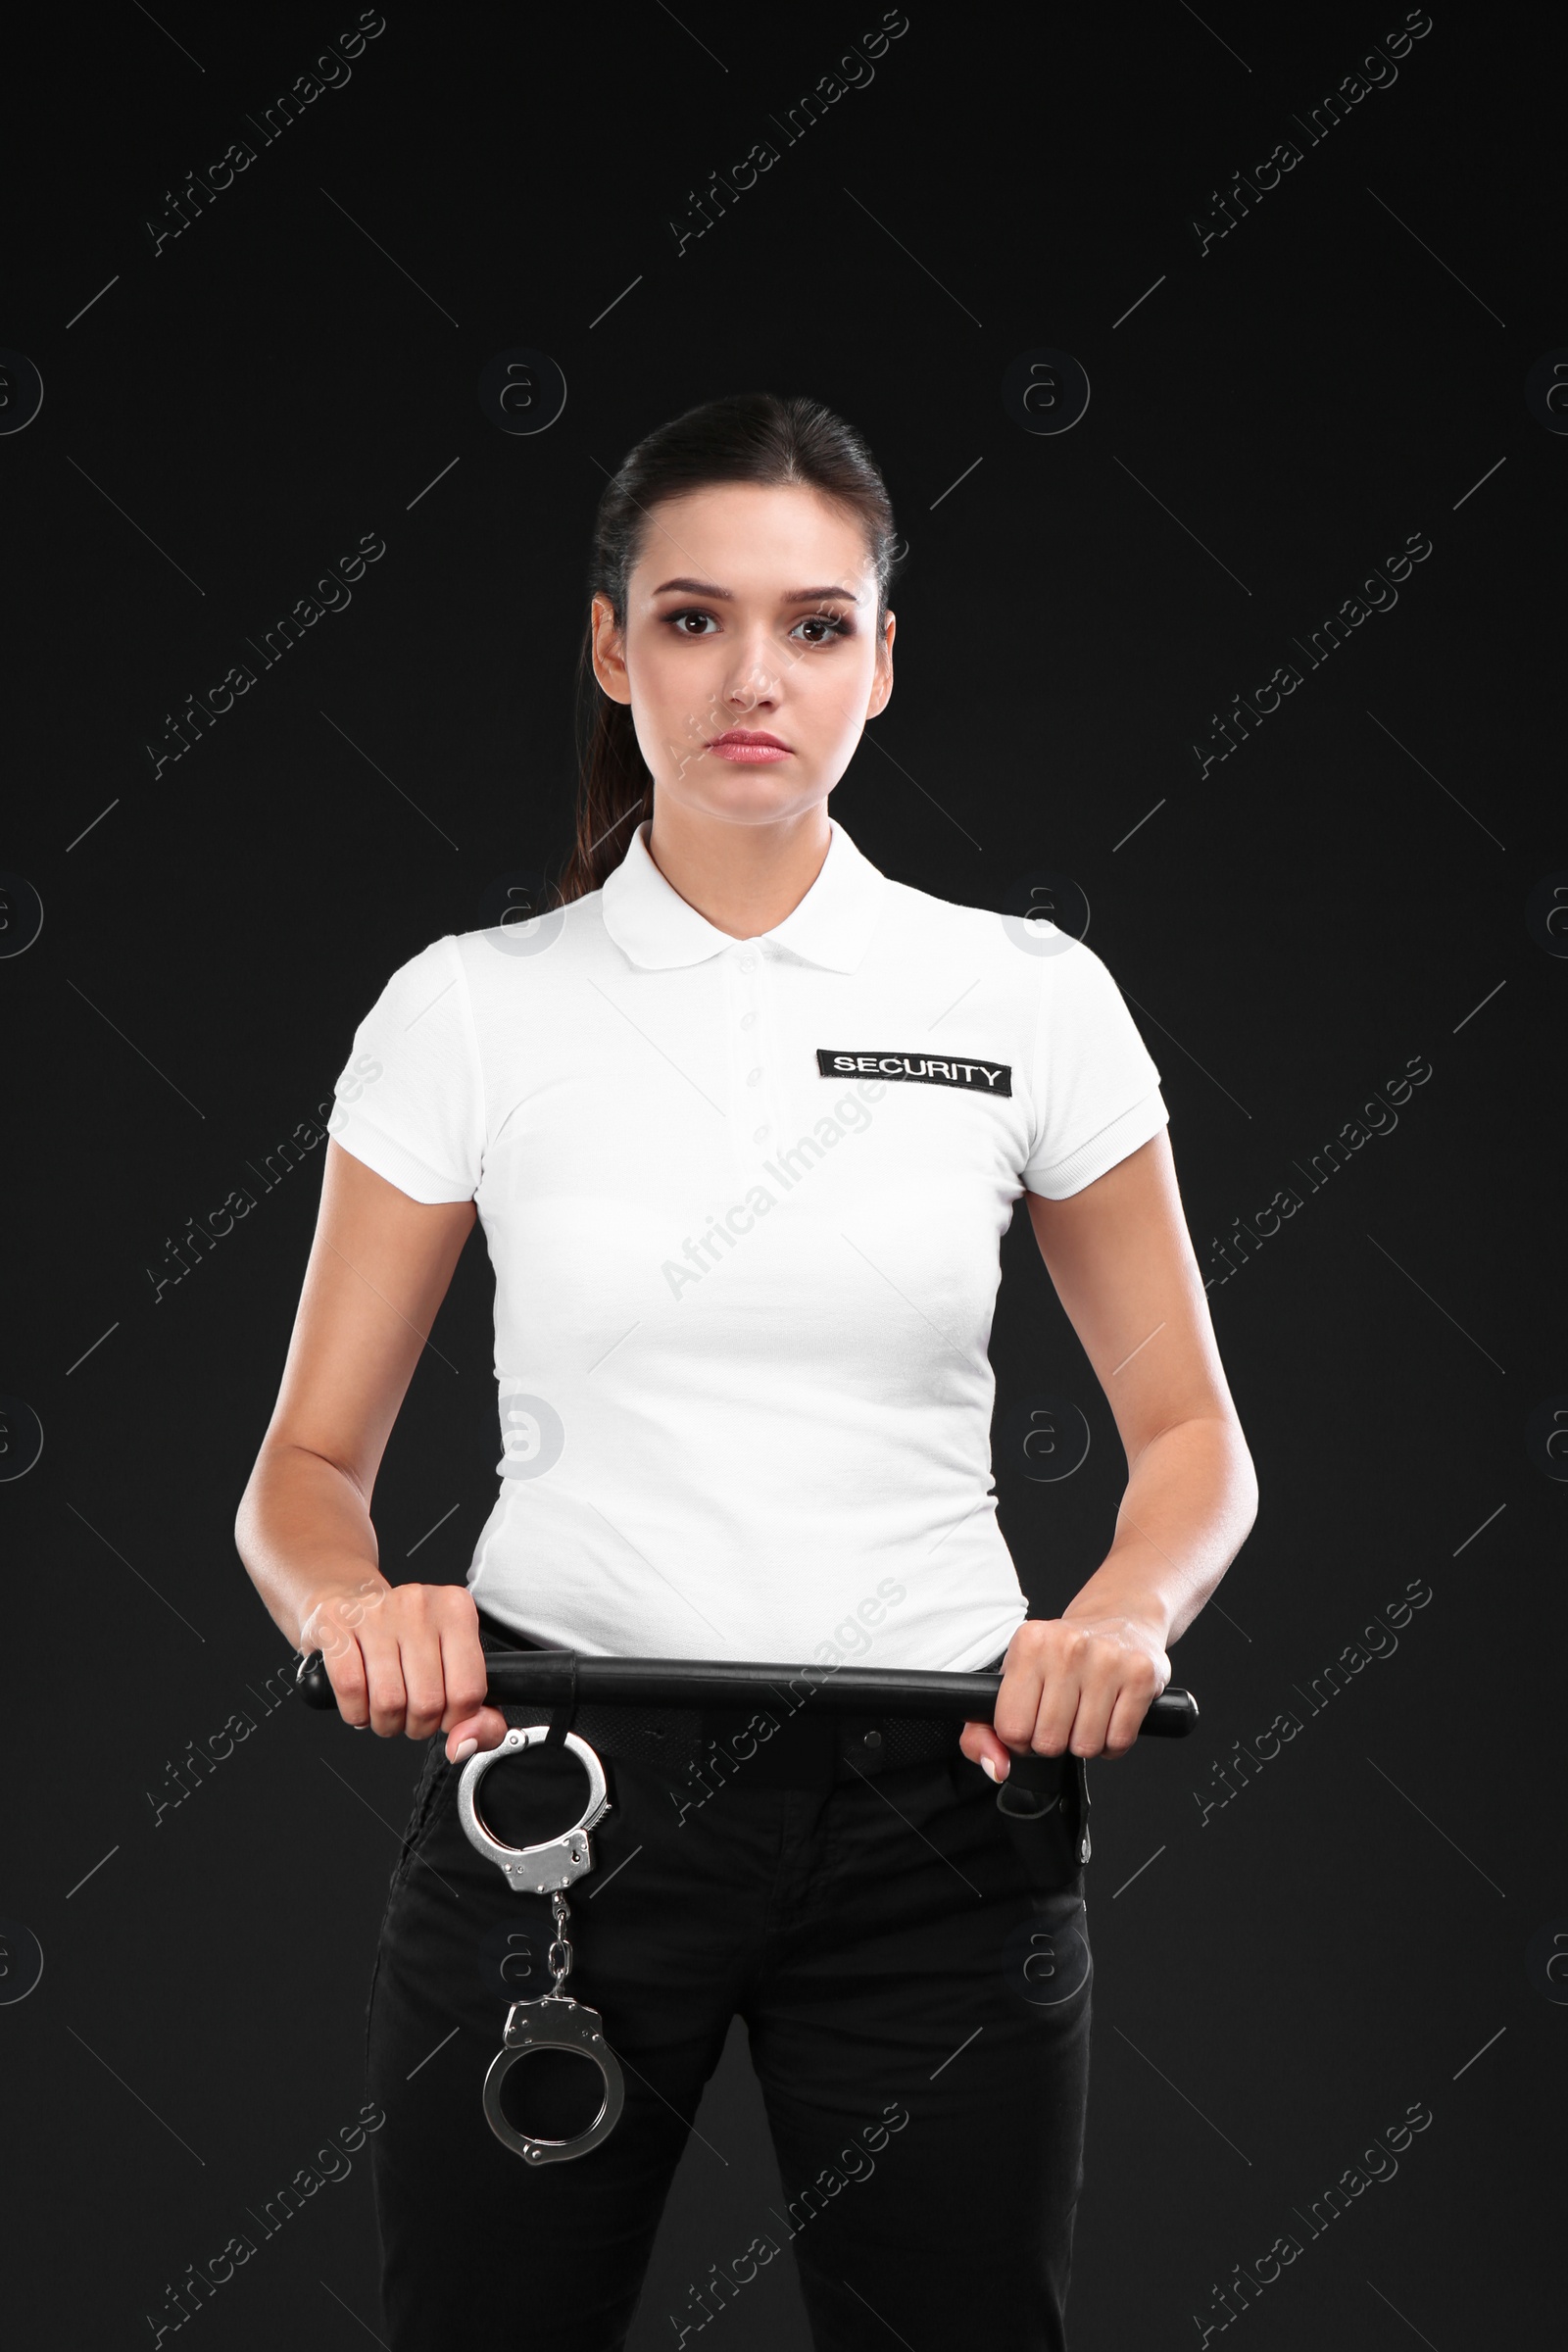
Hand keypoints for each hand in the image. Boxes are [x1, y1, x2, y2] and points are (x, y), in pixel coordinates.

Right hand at [300, 1580, 509, 1763]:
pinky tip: (361, 1703)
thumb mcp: (453, 1666)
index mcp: (456, 1611)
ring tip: (386, 1711)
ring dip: (386, 1723)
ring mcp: (376, 1611)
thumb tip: (462, 1745)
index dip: (455, 1720)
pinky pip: (350, 1689)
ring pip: (388, 1701)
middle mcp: (419, 1605)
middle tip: (410, 1716)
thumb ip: (480, 1717)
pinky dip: (356, 1712)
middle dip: (418, 1726)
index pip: (468, 1690)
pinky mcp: (337, 1623)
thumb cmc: (405, 1638)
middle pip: (427, 1702)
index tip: (444, 1716)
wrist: (350, 1600)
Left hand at [959, 1613, 1170, 1779]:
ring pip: (1085, 1746)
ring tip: (1086, 1715)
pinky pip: (1119, 1741)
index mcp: (1029, 1644)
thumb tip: (997, 1767)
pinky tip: (1108, 1717)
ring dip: (1084, 1743)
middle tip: (1061, 1718)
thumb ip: (983, 1729)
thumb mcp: (1016, 1676)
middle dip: (1053, 1742)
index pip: (1011, 1727)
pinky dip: (1112, 1743)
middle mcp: (1067, 1647)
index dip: (1020, 1739)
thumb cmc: (1062, 1656)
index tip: (1031, 1724)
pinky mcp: (1140, 1675)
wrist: (1120, 1617)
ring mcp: (1107, 1659)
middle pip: (1049, 1742)